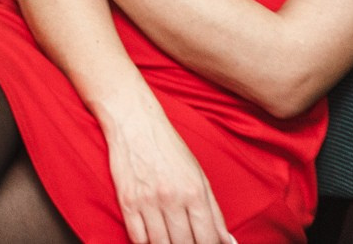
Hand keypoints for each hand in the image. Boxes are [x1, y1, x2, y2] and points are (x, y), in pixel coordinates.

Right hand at [102, 99, 235, 243]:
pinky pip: (137, 236)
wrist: (133, 121)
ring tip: (171, 242)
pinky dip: (146, 243)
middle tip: (188, 243)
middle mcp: (172, 197)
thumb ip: (213, 210)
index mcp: (194, 191)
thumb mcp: (198, 174)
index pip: (208, 238)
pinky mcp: (127, 200)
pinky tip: (152, 240)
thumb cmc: (168, 146)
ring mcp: (147, 200)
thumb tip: (226, 240)